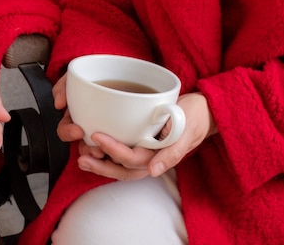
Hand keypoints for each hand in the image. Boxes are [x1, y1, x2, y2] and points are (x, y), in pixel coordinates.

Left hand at [53, 72, 217, 179]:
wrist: (204, 111)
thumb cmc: (195, 117)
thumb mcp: (186, 131)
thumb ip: (172, 153)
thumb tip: (152, 172)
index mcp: (160, 156)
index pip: (131, 158)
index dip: (112, 149)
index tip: (96, 136)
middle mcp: (151, 159)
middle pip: (121, 169)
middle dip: (100, 167)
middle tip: (80, 157)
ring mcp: (146, 154)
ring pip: (119, 167)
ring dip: (100, 165)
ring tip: (81, 157)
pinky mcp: (142, 146)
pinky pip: (121, 157)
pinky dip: (106, 156)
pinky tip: (92, 149)